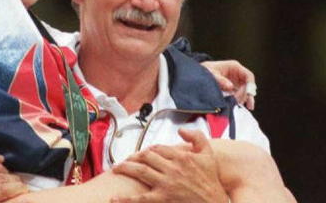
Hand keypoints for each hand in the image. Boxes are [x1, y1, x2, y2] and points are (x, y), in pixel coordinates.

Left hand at [110, 129, 228, 202]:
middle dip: (134, 158)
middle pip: (146, 157)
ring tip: (115, 169)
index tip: (143, 154)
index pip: (158, 148)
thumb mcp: (209, 156)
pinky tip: (113, 198)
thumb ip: (197, 138)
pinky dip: (125, 199)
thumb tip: (181, 130)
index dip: (148, 150)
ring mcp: (166, 183)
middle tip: (126, 160)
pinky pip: (140, 198)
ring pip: (140, 171)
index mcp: (181, 156)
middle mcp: (172, 168)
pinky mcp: (162, 199)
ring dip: (125, 168)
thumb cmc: (212, 182)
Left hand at [202, 60, 255, 109]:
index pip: (248, 75)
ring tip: (246, 106)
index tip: (248, 94)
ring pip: (246, 90)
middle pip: (248, 84)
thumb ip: (220, 80)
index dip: (250, 85)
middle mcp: (237, 73)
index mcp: (234, 67)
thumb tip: (230, 86)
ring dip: (245, 98)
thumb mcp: (211, 74)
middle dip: (246, 94)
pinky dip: (241, 99)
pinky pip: (240, 94)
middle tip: (239, 101)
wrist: (199, 73)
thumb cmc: (206, 70)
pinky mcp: (233, 87)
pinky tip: (242, 105)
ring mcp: (236, 81)